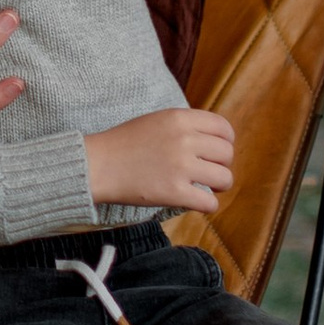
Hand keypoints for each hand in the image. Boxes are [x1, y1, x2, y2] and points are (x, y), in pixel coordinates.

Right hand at [85, 105, 234, 213]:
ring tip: (206, 189)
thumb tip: (214, 139)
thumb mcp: (156, 121)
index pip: (223, 128)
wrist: (97, 165)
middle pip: (226, 154)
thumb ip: (184, 126)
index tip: (217, 152)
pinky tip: (196, 203)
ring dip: (218, 186)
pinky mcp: (174, 192)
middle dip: (221, 165)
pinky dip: (207, 206)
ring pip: (224, 179)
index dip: (226, 142)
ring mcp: (180, 166)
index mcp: (180, 118)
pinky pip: (209, 203)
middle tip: (209, 173)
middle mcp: (184, 140)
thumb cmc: (123, 144)